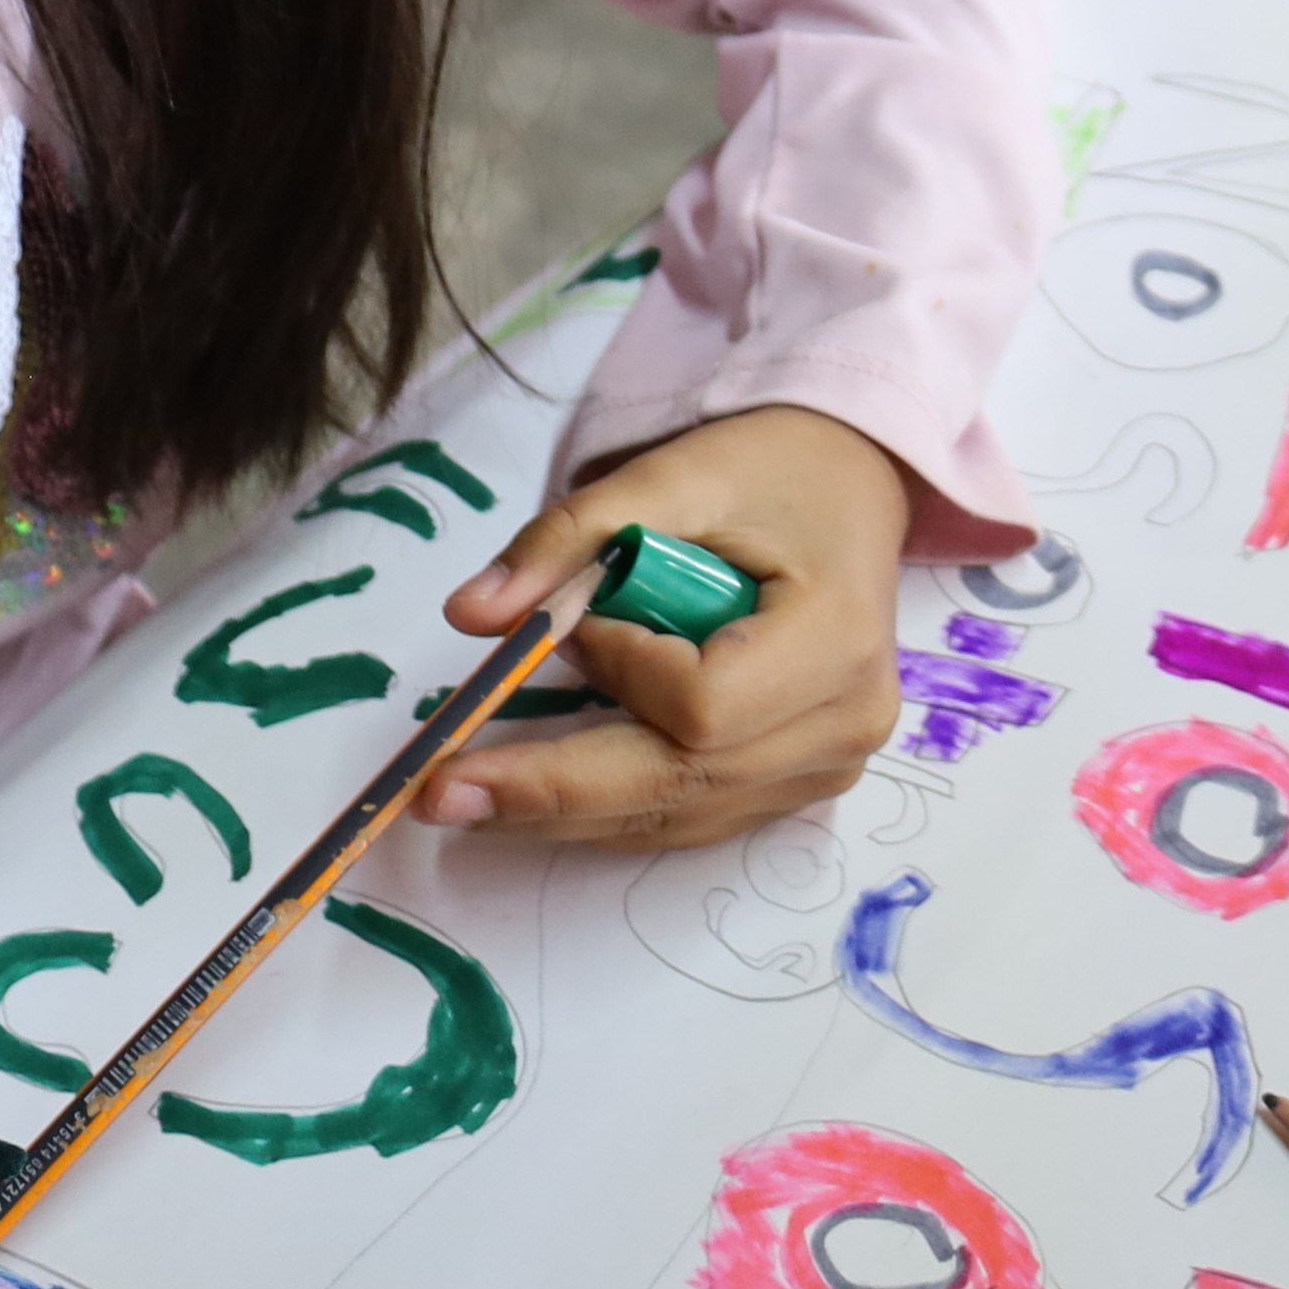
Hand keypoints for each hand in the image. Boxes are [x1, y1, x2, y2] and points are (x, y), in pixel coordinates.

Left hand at [422, 402, 915, 847]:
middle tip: (441, 791)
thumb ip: (567, 540)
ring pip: (677, 813)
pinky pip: (691, 813)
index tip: (577, 623)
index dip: (621, 672)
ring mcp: (828, 765)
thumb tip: (469, 614)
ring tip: (469, 794)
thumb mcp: (671, 478)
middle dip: (553, 790)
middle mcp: (844, 722)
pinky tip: (542, 791)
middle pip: (680, 784)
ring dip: (570, 809)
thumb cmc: (772, 474)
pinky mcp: (799, 783)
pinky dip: (613, 805)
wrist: (847, 490)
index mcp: (834, 639)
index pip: (702, 705)